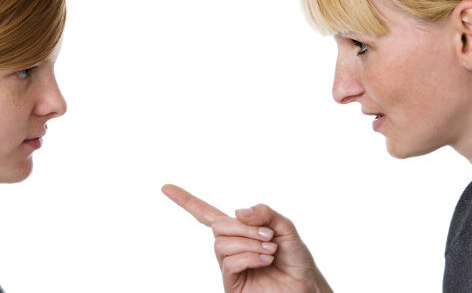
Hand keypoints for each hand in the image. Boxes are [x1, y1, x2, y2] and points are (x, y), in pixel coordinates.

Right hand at [161, 184, 331, 292]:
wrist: (305, 287)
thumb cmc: (296, 260)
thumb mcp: (285, 228)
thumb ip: (265, 213)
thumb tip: (239, 211)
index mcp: (240, 231)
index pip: (207, 214)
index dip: (187, 201)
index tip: (166, 188)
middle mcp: (231, 247)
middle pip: (218, 225)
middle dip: (243, 227)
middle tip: (268, 236)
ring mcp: (230, 265)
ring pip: (222, 243)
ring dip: (249, 243)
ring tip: (270, 251)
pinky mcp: (231, 282)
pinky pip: (230, 262)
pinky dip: (249, 256)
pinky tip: (265, 260)